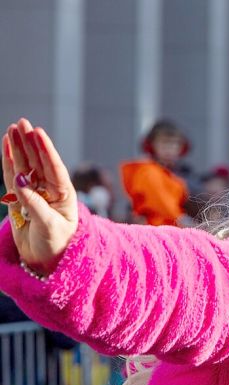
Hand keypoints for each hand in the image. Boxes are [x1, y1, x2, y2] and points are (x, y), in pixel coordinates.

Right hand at [2, 119, 78, 274]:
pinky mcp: (21, 200)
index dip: (46, 151)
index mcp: (64, 195)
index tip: (38, 133)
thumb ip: (34, 203)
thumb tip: (19, 179)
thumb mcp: (49, 226)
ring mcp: (35, 194)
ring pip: (25, 167)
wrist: (47, 261)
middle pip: (38, 163)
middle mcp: (50, 191)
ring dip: (19, 148)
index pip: (54, 168)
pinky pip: (13, 177)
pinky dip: (9, 162)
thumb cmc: (56, 245)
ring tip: (13, 129)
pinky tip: (7, 147)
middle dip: (30, 143)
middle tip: (22, 123)